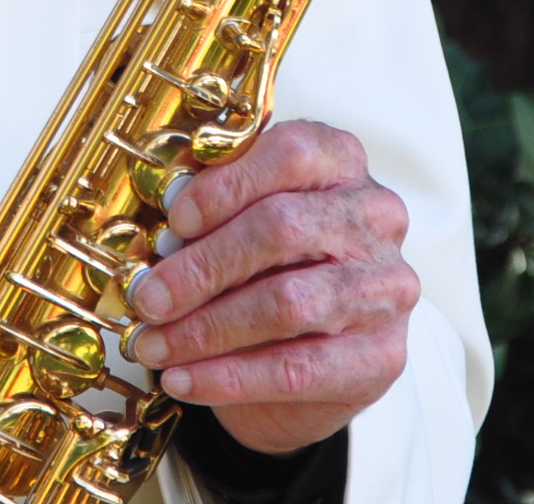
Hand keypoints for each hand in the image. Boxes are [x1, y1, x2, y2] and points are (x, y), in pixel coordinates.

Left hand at [119, 119, 416, 457]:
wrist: (316, 356)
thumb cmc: (269, 265)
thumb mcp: (241, 219)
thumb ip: (208, 208)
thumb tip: (161, 223)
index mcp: (342, 161)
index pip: (292, 154)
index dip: (226, 185)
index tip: (175, 221)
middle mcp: (375, 217)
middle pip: (283, 229)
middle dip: (201, 268)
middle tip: (147, 297)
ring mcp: (386, 288)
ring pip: (287, 303)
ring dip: (206, 329)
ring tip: (153, 344)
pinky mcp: (382, 356)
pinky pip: (296, 369)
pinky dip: (228, 377)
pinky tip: (183, 379)